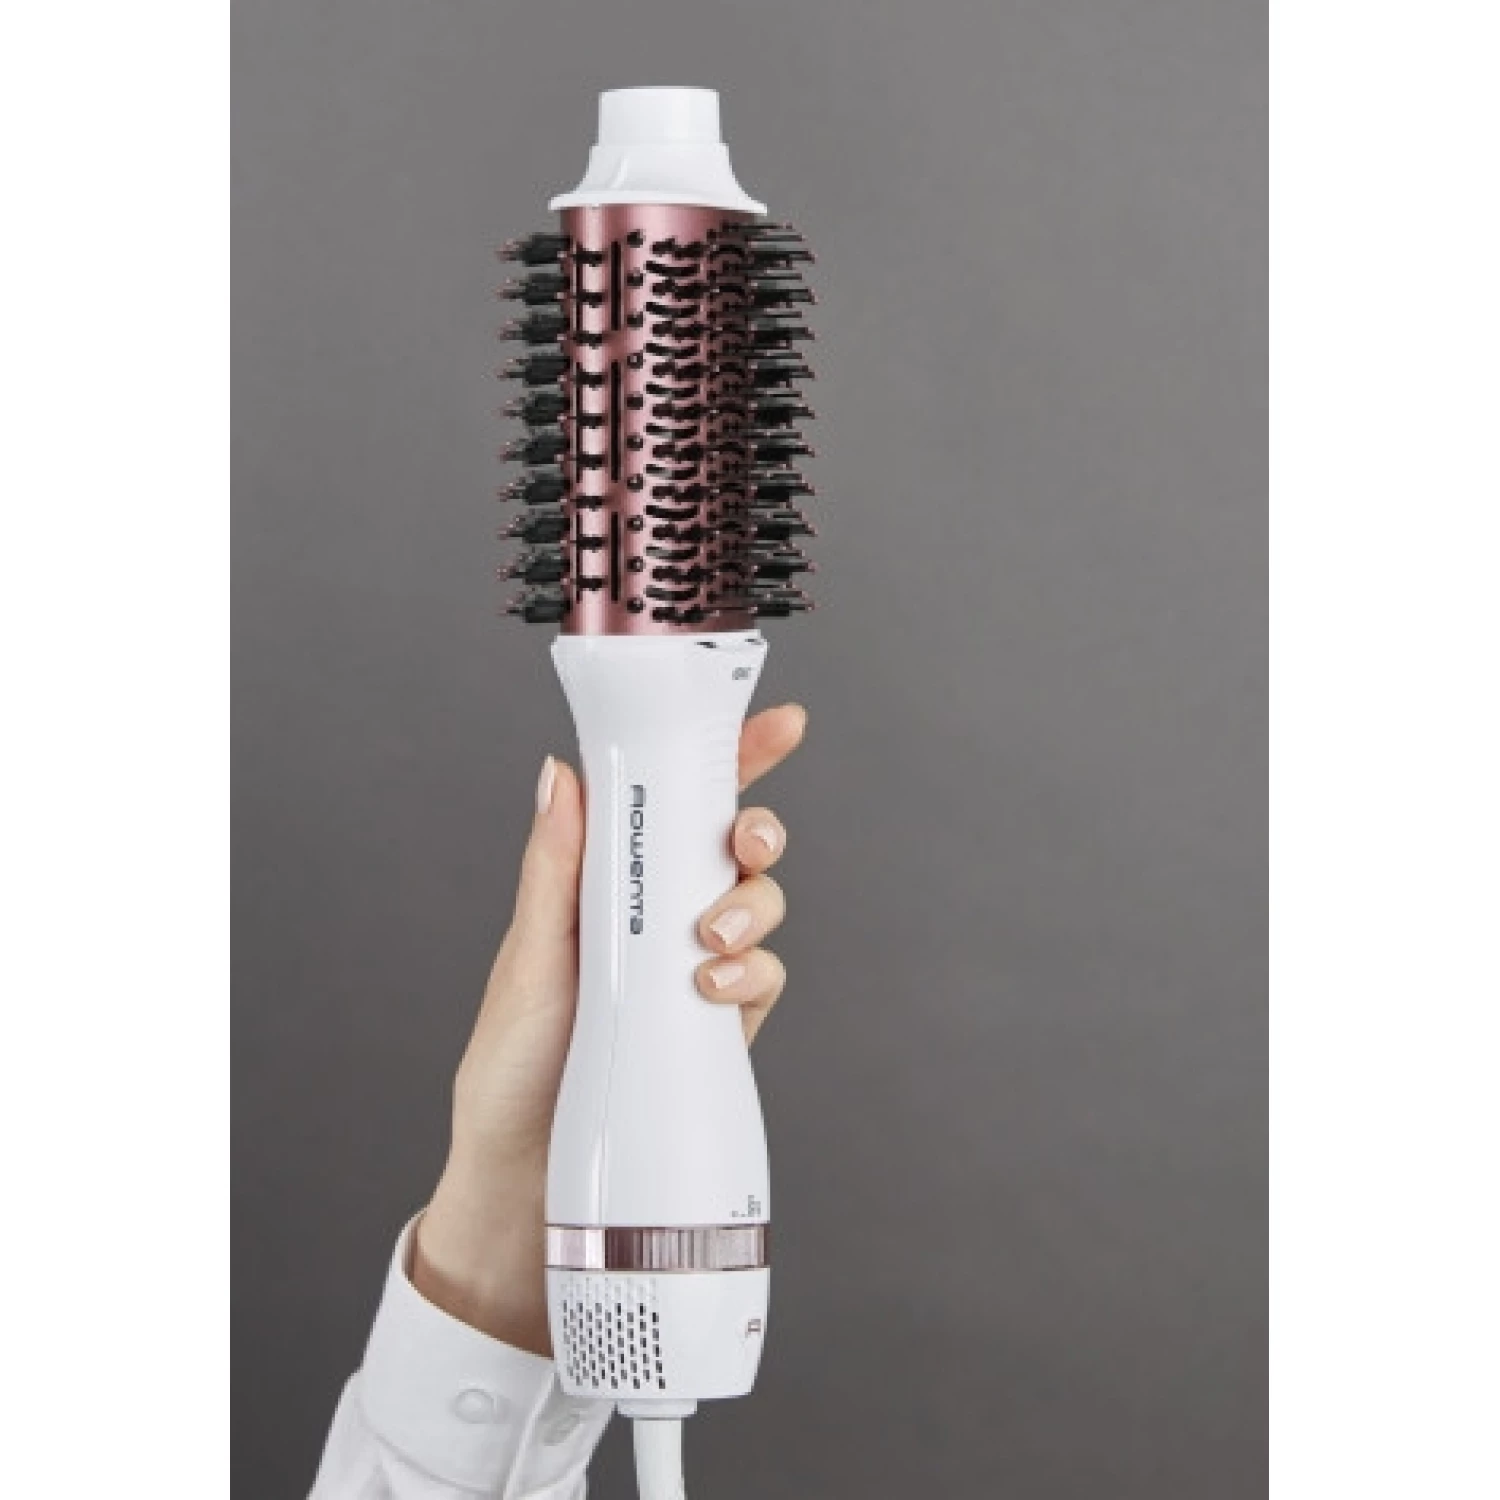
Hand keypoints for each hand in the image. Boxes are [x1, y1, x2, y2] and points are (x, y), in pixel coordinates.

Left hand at [412, 704, 806, 1354]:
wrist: (527, 1183)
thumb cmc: (511, 1070)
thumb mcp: (528, 963)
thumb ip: (553, 872)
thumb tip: (560, 775)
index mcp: (607, 887)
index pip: (672, 806)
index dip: (731, 759)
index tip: (779, 723)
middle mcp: (656, 920)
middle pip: (732, 850)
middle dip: (755, 833)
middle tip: (742, 847)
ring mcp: (692, 971)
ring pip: (759, 908)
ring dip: (754, 907)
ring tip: (710, 940)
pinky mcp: (717, 1026)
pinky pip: (762, 978)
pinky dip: (753, 972)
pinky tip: (716, 988)